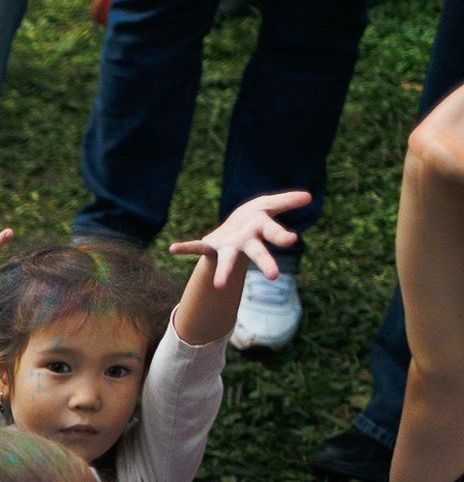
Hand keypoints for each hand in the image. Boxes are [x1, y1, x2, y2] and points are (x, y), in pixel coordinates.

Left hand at [170, 190, 310, 289]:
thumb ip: (286, 201)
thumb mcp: (268, 205)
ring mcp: (228, 246)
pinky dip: (185, 247)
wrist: (231, 229)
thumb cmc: (253, 218)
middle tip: (274, 276)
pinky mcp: (210, 245)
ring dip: (223, 272)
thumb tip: (309, 196)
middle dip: (265, 262)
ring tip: (218, 286)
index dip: (281, 236)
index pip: (274, 232)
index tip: (291, 240)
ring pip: (228, 260)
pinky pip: (197, 247)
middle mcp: (246, 241)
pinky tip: (172, 248)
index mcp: (261, 228)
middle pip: (258, 252)